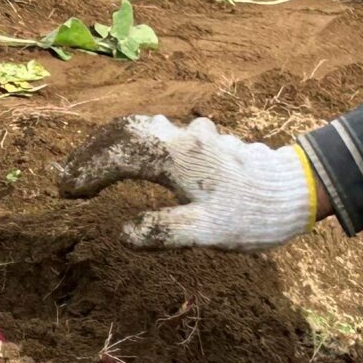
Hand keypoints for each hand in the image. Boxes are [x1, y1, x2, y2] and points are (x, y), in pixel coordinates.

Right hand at [56, 116, 314, 248]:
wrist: (299, 190)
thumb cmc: (255, 215)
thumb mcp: (210, 233)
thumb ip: (165, 231)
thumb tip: (122, 232)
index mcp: (178, 156)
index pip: (119, 155)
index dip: (87, 171)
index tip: (65, 192)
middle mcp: (181, 137)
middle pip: (122, 132)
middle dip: (89, 152)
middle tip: (63, 178)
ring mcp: (191, 135)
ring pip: (138, 129)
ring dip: (107, 147)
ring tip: (84, 169)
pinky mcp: (199, 141)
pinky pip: (153, 135)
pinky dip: (128, 146)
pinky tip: (123, 163)